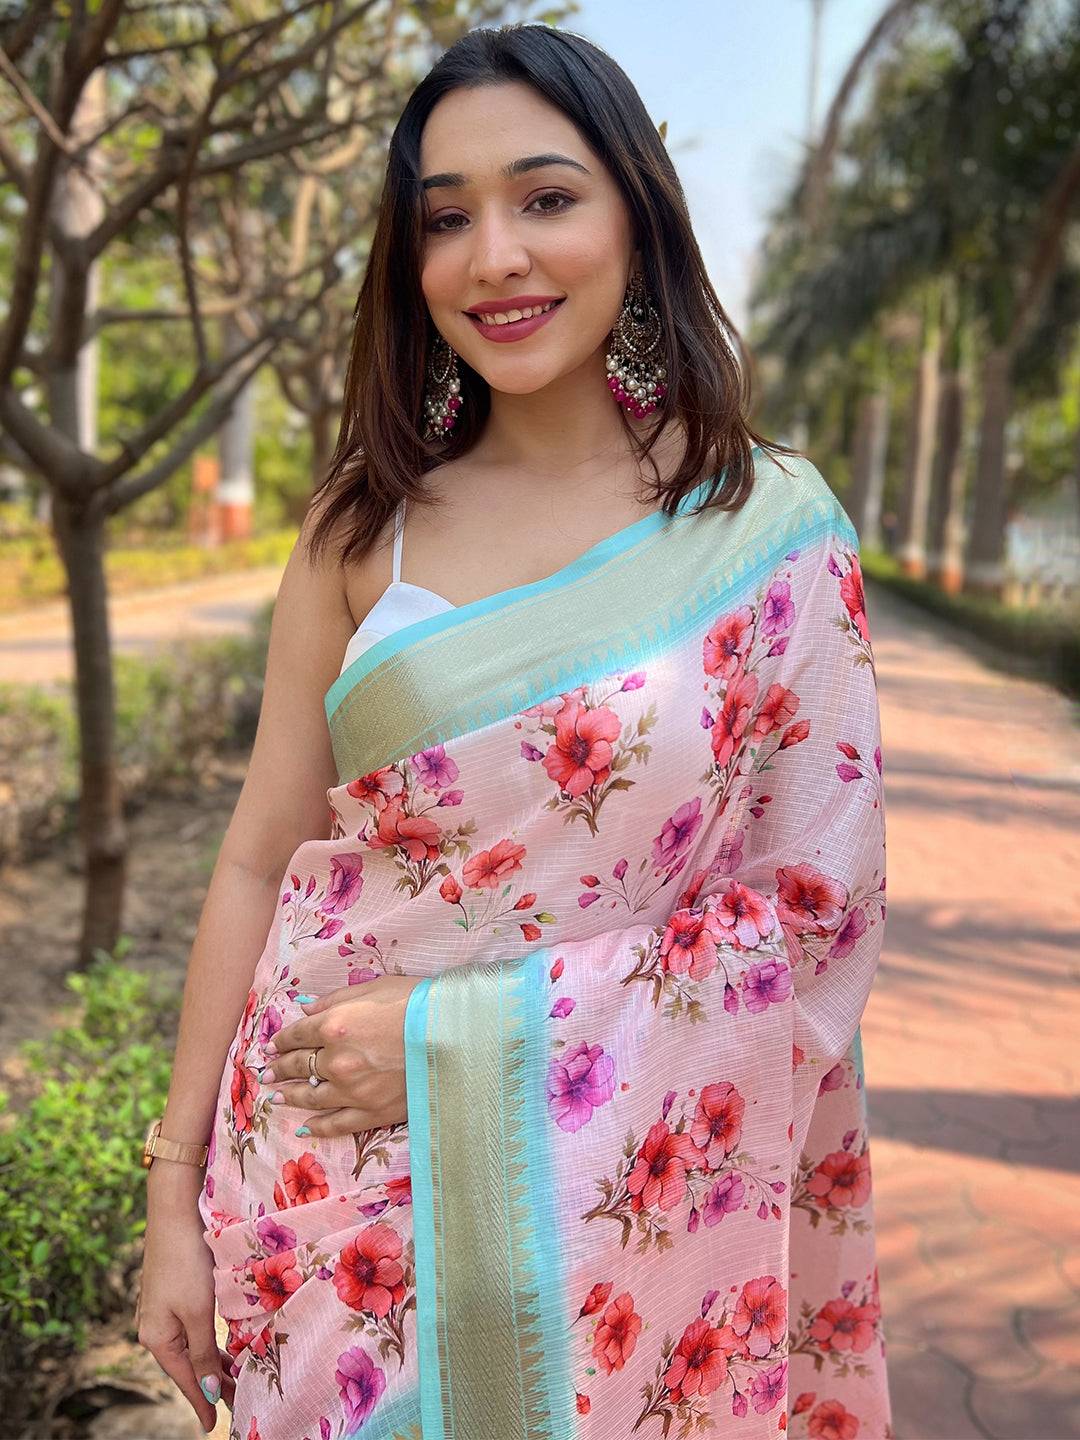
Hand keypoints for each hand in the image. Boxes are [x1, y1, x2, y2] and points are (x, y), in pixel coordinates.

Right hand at [136, 1198, 236, 1433]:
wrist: (175, 1211)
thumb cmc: (186, 1261)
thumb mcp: (198, 1311)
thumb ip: (204, 1352)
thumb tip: (208, 1390)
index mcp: (157, 1338)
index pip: (186, 1379)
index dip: (203, 1402)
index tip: (214, 1426)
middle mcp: (156, 1327)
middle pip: (189, 1365)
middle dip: (212, 1383)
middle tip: (239, 1400)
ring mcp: (164, 1310)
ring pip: (192, 1346)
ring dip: (214, 1362)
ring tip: (238, 1377)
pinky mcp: (174, 1292)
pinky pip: (193, 1328)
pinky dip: (209, 1341)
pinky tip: (225, 1345)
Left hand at [258, 975, 423, 1136]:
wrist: (454, 1035)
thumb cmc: (417, 1003)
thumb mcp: (374, 988)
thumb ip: (336, 999)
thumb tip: (306, 1008)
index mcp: (334, 1026)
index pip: (297, 1034)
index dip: (281, 1040)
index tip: (272, 1046)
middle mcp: (336, 1061)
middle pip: (299, 1065)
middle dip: (279, 1068)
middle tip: (266, 1072)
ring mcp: (352, 1090)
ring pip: (310, 1097)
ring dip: (289, 1096)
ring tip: (274, 1098)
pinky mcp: (371, 1112)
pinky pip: (337, 1124)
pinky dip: (318, 1126)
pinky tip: (304, 1126)